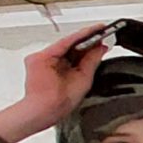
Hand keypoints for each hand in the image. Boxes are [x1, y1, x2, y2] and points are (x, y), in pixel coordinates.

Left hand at [0, 24, 109, 142]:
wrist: (40, 114)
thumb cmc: (53, 103)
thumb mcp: (80, 81)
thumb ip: (91, 62)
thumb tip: (100, 50)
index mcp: (44, 57)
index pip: (69, 40)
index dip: (87, 33)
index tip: (99, 28)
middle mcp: (39, 57)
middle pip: (67, 44)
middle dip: (86, 43)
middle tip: (103, 38)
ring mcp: (39, 61)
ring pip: (64, 51)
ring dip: (80, 51)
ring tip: (97, 49)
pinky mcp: (42, 67)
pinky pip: (60, 58)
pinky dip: (73, 58)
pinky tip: (85, 58)